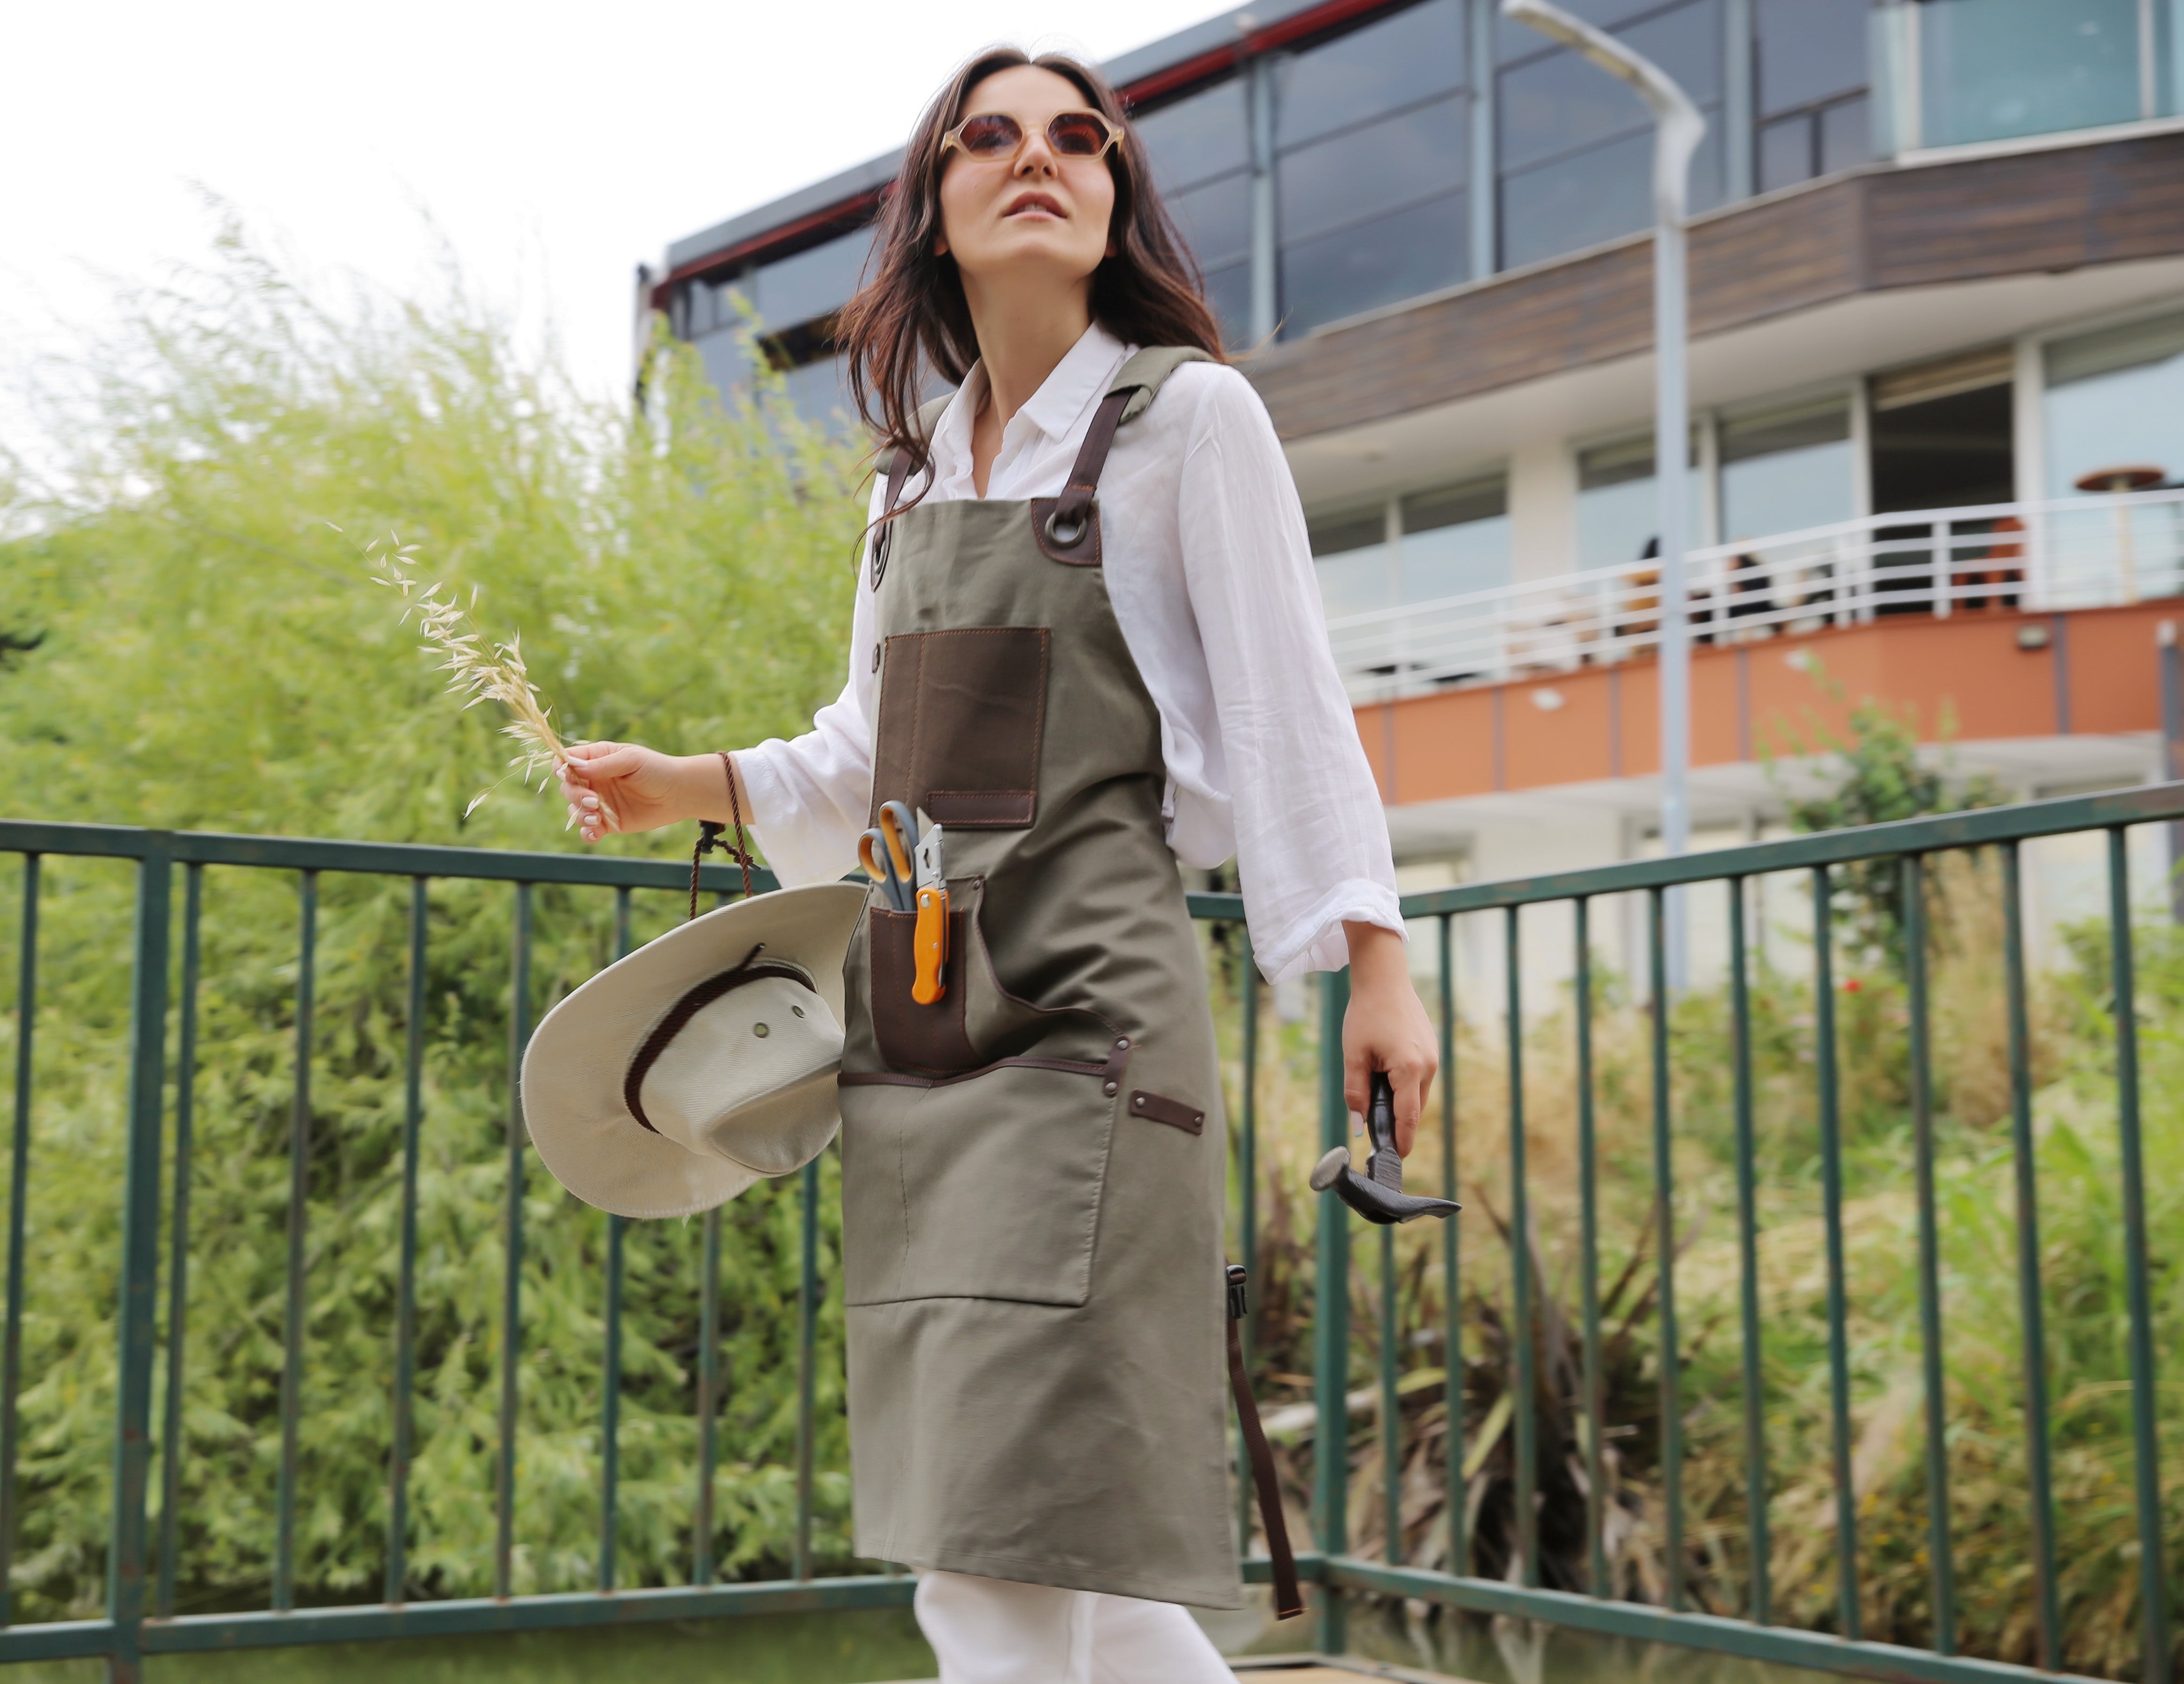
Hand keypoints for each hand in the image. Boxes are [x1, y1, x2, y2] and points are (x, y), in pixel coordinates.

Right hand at [558, 742, 715, 841]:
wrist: (679, 794)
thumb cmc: (657, 770)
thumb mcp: (631, 760)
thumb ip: (604, 764)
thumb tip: (575, 766)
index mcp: (597, 759)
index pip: (567, 760)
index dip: (562, 768)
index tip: (567, 775)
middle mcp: (594, 780)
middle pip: (568, 787)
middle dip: (575, 795)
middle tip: (593, 800)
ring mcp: (599, 802)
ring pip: (574, 810)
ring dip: (580, 815)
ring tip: (597, 818)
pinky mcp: (608, 822)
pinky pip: (588, 830)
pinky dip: (587, 833)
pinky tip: (596, 833)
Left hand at [1340, 921, 1437, 1157]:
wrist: (1384, 979)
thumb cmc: (1365, 1015)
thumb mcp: (1354, 1055)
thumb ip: (1356, 1093)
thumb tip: (1359, 1124)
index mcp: (1410, 1069)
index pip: (1408, 1117)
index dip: (1402, 1141)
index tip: (1397, 1158)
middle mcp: (1429, 1065)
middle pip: (1414, 1108)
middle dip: (1397, 1122)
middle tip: (1376, 1132)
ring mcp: (1433, 1056)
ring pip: (1417, 1093)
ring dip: (1399, 1101)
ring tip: (1376, 1095)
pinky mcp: (1431, 1048)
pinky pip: (1419, 1077)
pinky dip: (1404, 1084)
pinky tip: (1385, 1075)